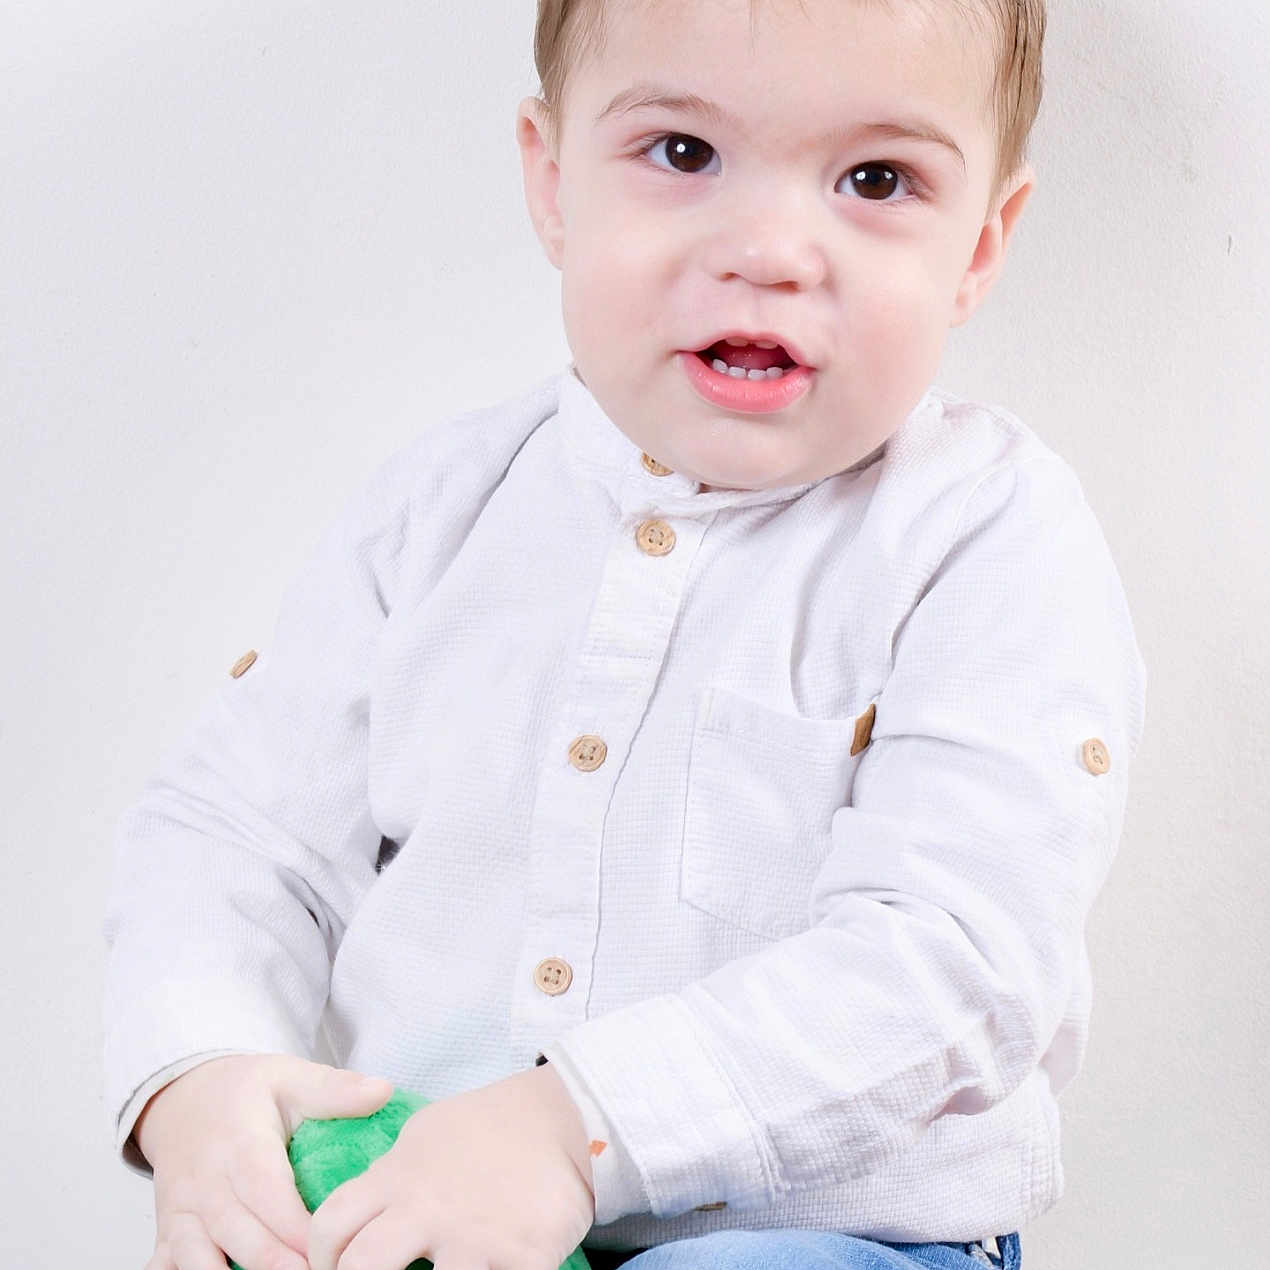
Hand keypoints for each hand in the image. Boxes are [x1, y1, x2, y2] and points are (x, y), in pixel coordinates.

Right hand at [134, 1052, 394, 1269]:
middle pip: (242, 1239)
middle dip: (282, 1268)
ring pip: (201, 1263)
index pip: (269, 1196)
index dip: (298, 1229)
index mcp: (241, 1147)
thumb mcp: (290, 1077)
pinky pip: (169, 1269)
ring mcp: (182, 1215)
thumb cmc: (246, 1092)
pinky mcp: (167, 1234)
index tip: (332, 1249)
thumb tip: (383, 1090)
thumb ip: (335, 1089)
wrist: (182, 1099)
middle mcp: (207, 1186)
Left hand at [307, 1062, 596, 1269]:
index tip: (330, 1269)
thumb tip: (365, 1207)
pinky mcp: (521, 1261)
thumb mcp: (426, 1134)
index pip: (331, 1224)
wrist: (565, 1120)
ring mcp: (474, 1240)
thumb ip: (392, 1174)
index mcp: (400, 1177)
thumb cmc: (491, 1126)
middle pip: (360, 1269)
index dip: (320, 1257)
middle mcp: (428, 1210)